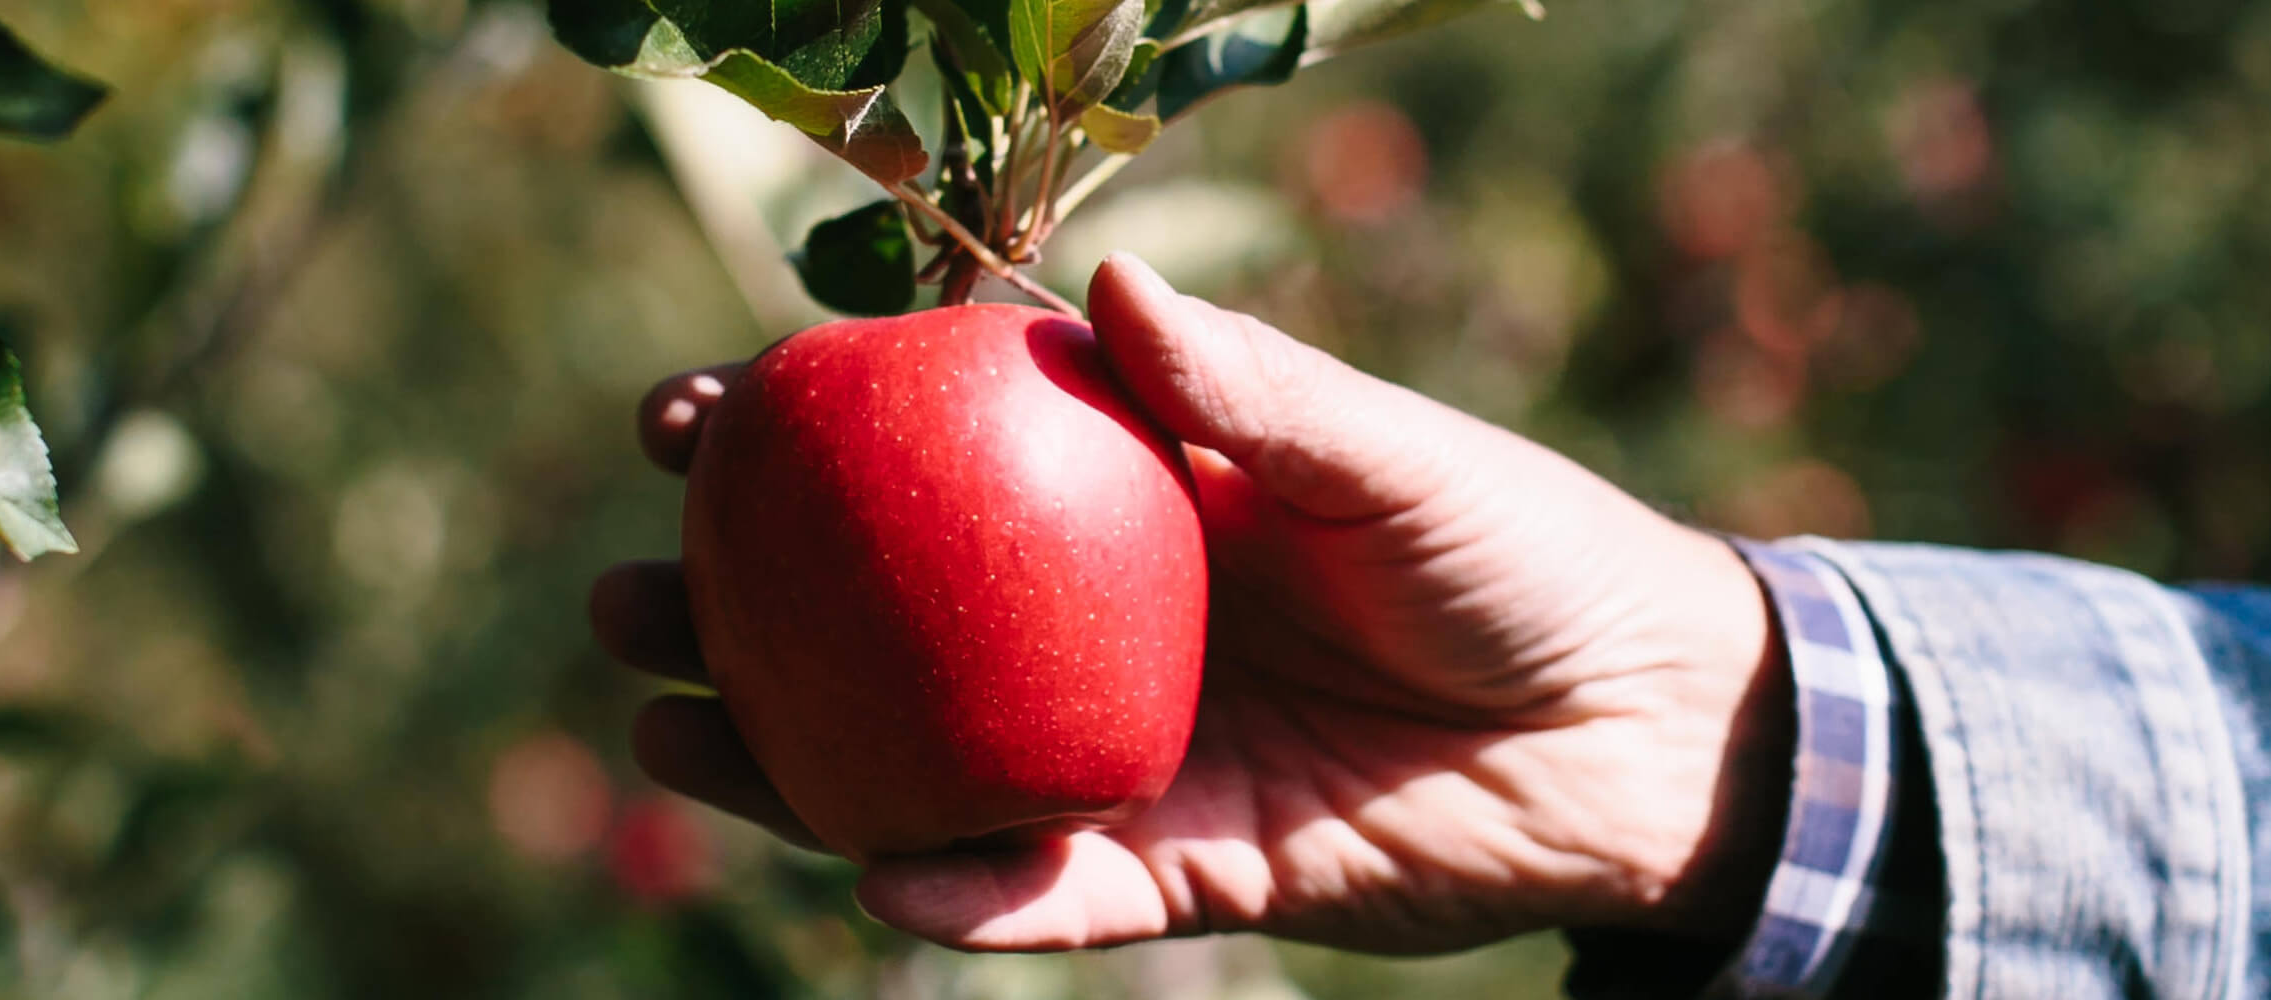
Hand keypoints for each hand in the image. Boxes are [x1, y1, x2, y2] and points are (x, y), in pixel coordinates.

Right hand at [591, 254, 1792, 954]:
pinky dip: (971, 896)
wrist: (1642, 725)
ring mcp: (1124, 754)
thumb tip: (1108, 280)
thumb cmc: (1518, 550)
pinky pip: (1054, 895)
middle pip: (880, 633)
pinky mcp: (1186, 871)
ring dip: (792, 767)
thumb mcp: (1386, 454)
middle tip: (627, 596)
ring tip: (671, 727)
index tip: (698, 416)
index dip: (807, 445)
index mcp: (1124, 508)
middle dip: (740, 616)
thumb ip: (1251, 388)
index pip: (928, 472)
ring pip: (921, 771)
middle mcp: (1093, 634)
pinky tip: (877, 875)